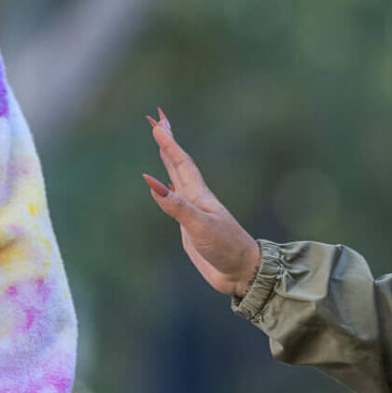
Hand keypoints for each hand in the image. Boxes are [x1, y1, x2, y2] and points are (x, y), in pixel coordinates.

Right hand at [144, 110, 261, 296]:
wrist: (240, 271)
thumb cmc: (225, 247)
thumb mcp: (199, 226)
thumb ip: (175, 205)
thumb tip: (151, 181)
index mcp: (199, 195)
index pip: (180, 162)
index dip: (168, 143)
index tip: (156, 123)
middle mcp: (195, 198)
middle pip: (178, 163)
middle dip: (168, 142)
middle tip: (157, 121)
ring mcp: (193, 211)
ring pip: (177, 178)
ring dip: (168, 160)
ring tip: (161, 144)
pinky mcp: (190, 226)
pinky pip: (175, 199)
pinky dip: (166, 187)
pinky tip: (163, 186)